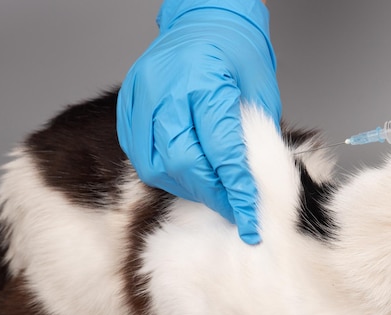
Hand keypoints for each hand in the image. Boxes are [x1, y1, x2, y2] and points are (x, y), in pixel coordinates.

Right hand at [117, 0, 280, 243]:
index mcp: (205, 83)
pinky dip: (160, 170)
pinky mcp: (129, 100)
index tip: (249, 219)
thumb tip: (248, 184)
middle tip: (232, 208)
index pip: (221, 153)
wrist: (207, 17)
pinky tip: (181, 173)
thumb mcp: (260, 93)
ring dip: (185, 186)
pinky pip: (137, 150)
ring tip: (209, 192)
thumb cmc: (238, 51)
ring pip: (155, 163)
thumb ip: (252, 138)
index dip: (236, 191)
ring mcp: (143, 94)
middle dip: (211, 194)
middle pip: (183, 163)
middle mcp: (167, 90)